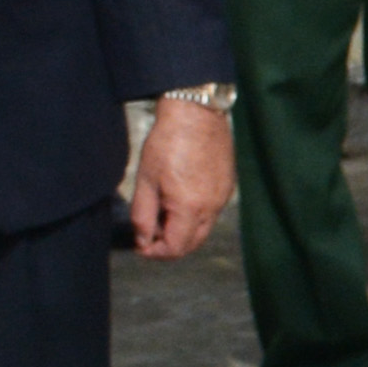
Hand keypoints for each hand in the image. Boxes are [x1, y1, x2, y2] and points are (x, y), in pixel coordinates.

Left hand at [130, 99, 231, 258]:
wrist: (196, 114)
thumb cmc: (168, 142)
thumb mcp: (146, 180)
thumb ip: (143, 215)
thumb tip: (143, 240)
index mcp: (190, 207)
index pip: (175, 247)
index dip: (154, 252)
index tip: (140, 245)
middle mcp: (212, 207)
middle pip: (192, 244)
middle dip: (169, 246)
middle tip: (149, 235)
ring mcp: (223, 197)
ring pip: (203, 229)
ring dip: (182, 231)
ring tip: (162, 213)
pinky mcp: (227, 187)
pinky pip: (211, 212)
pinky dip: (194, 216)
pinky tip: (179, 199)